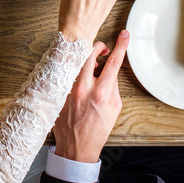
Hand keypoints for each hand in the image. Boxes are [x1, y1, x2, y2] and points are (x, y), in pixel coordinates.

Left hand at [53, 31, 128, 163]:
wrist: (77, 147)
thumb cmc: (97, 130)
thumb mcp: (114, 108)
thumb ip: (114, 85)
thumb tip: (111, 68)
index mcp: (101, 93)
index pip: (113, 62)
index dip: (120, 46)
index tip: (124, 35)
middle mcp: (83, 88)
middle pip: (89, 53)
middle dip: (98, 47)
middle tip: (103, 50)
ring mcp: (68, 89)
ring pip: (76, 60)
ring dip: (86, 58)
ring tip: (93, 67)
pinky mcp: (59, 92)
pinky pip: (67, 72)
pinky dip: (76, 70)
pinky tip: (81, 78)